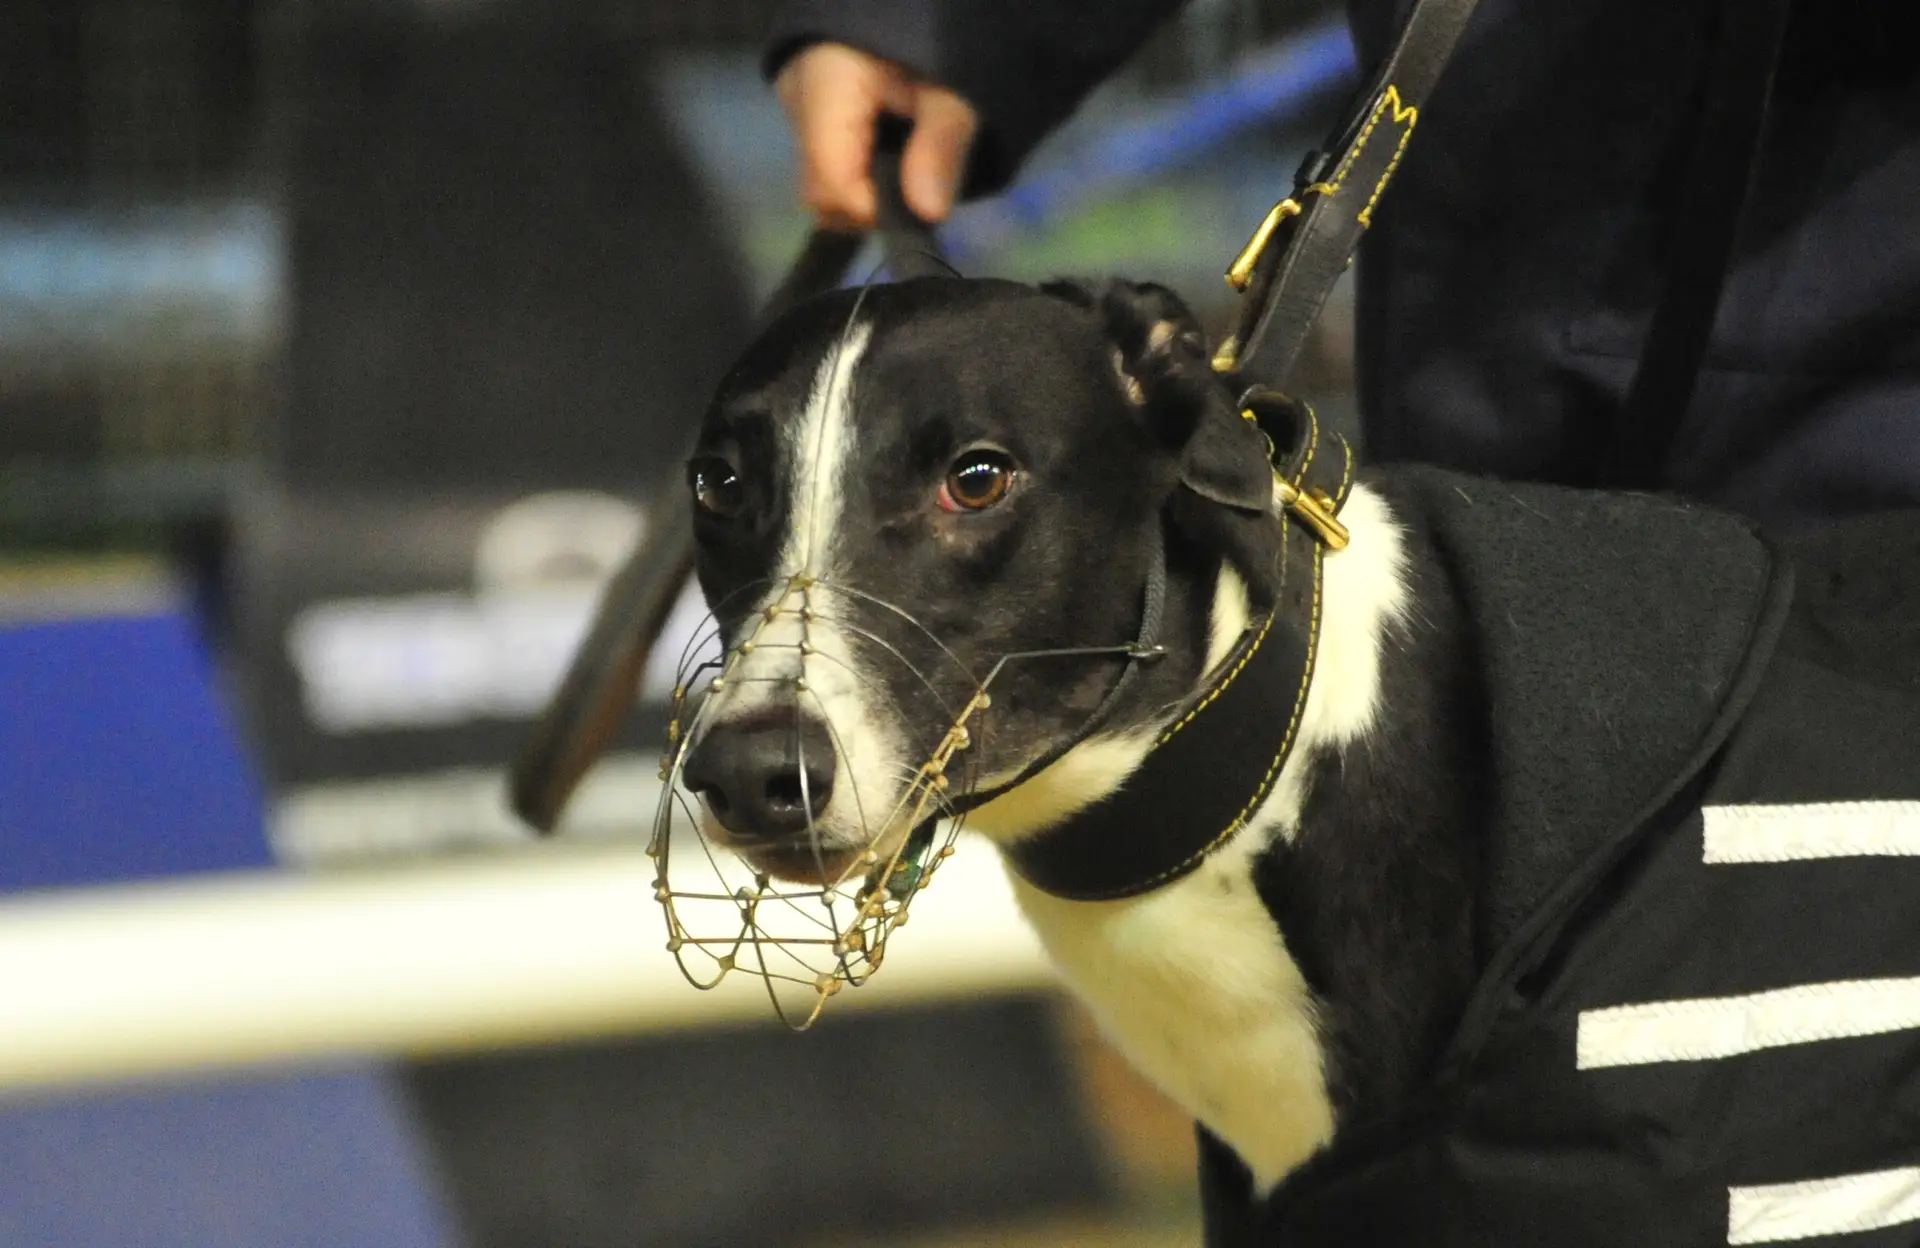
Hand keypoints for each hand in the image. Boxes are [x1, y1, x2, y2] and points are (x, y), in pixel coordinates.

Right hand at [775, 43, 978, 227]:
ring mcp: (795, 107)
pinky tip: (890, 152)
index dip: (875, 207)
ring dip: (863, 190)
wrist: (908, 0)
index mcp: (825, 88)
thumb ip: (941, 148)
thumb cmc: (935, 35)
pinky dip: (857, 170)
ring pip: (818, 182)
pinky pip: (822, 160)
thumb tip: (929, 214)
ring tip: (906, 166)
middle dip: (868, 205)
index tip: (918, 201)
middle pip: (819, 191)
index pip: (832, 183)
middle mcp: (797, 102)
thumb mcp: (953, 89)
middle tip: (915, 185)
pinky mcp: (804, 110)